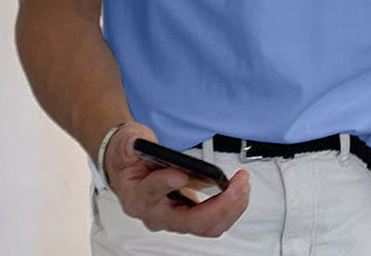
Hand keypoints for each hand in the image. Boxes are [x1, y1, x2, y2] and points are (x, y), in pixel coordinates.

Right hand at [103, 122, 250, 236]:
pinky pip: (212, 222)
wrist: (128, 167)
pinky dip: (229, 208)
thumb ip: (133, 143)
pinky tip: (238, 191)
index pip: (152, 194)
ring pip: (206, 226)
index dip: (166, 183)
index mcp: (137, 196)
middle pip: (191, 221)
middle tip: (237, 183)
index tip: (181, 173)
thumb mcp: (127, 142)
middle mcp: (156, 214)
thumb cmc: (129, 157)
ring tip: (243, 184)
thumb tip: (142, 142)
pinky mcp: (187, 216)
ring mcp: (173, 218)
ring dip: (230, 208)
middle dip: (220, 204)